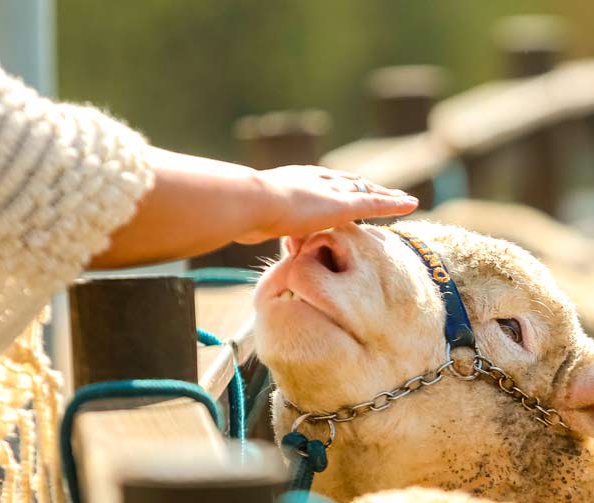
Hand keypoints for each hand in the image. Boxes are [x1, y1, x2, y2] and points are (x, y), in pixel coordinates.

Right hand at [91, 149, 418, 268]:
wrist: (239, 204)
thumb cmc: (224, 212)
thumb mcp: (221, 222)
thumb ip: (212, 224)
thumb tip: (181, 230)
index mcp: (282, 185)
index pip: (308, 184)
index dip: (324, 188)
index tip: (332, 195)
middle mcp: (307, 182)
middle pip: (339, 182)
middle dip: (357, 187)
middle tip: (374, 192)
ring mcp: (325, 192)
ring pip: (361, 192)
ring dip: (380, 196)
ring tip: (401, 200)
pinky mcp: (340, 204)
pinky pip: (375, 203)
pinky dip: (393, 204)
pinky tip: (412, 204)